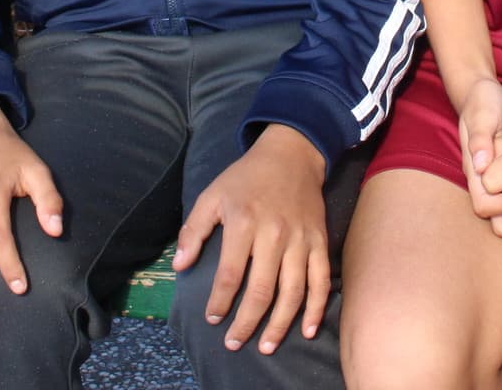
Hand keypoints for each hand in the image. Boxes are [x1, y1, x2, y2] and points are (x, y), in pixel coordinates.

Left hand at [174, 124, 329, 355]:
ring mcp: (300, 240)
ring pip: (292, 292)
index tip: (213, 319)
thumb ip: (193, 230)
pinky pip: (321, 281)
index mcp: (243, 223)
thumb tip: (180, 266)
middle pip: (261, 290)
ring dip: (279, 324)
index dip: (220, 301)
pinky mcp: (319, 242)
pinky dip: (316, 308)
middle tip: (234, 343)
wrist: (291, 154)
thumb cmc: (246, 178)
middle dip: (246, 322)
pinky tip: (308, 330)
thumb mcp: (211, 195)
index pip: (230, 274)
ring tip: (266, 346)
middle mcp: (274, 234)